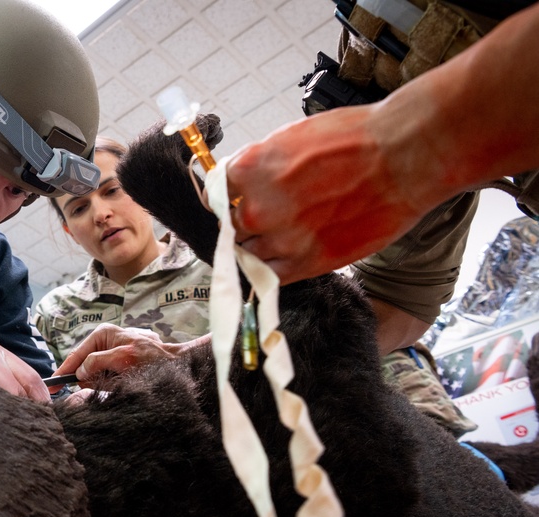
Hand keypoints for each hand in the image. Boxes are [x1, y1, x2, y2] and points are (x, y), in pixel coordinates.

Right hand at [54, 324, 207, 383]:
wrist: (176, 366)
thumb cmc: (154, 359)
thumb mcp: (123, 358)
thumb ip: (98, 362)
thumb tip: (80, 370)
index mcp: (102, 334)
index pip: (76, 354)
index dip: (63, 370)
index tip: (53, 386)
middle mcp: (104, 342)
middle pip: (84, 367)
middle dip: (91, 379)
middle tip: (109, 382)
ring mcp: (110, 355)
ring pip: (95, 376)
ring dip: (105, 383)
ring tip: (122, 380)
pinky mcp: (117, 366)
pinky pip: (106, 380)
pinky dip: (112, 385)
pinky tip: (123, 382)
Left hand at [225, 104, 435, 283]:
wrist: (405, 157)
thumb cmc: (356, 138)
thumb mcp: (293, 137)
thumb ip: (261, 164)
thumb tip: (243, 181)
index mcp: (248, 170)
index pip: (216, 194)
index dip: (229, 197)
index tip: (237, 200)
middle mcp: (255, 208)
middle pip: (231, 227)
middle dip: (245, 222)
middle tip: (268, 216)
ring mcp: (279, 240)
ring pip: (249, 254)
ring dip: (262, 246)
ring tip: (286, 233)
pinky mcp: (305, 264)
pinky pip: (271, 276)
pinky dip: (275, 268)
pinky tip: (289, 255)